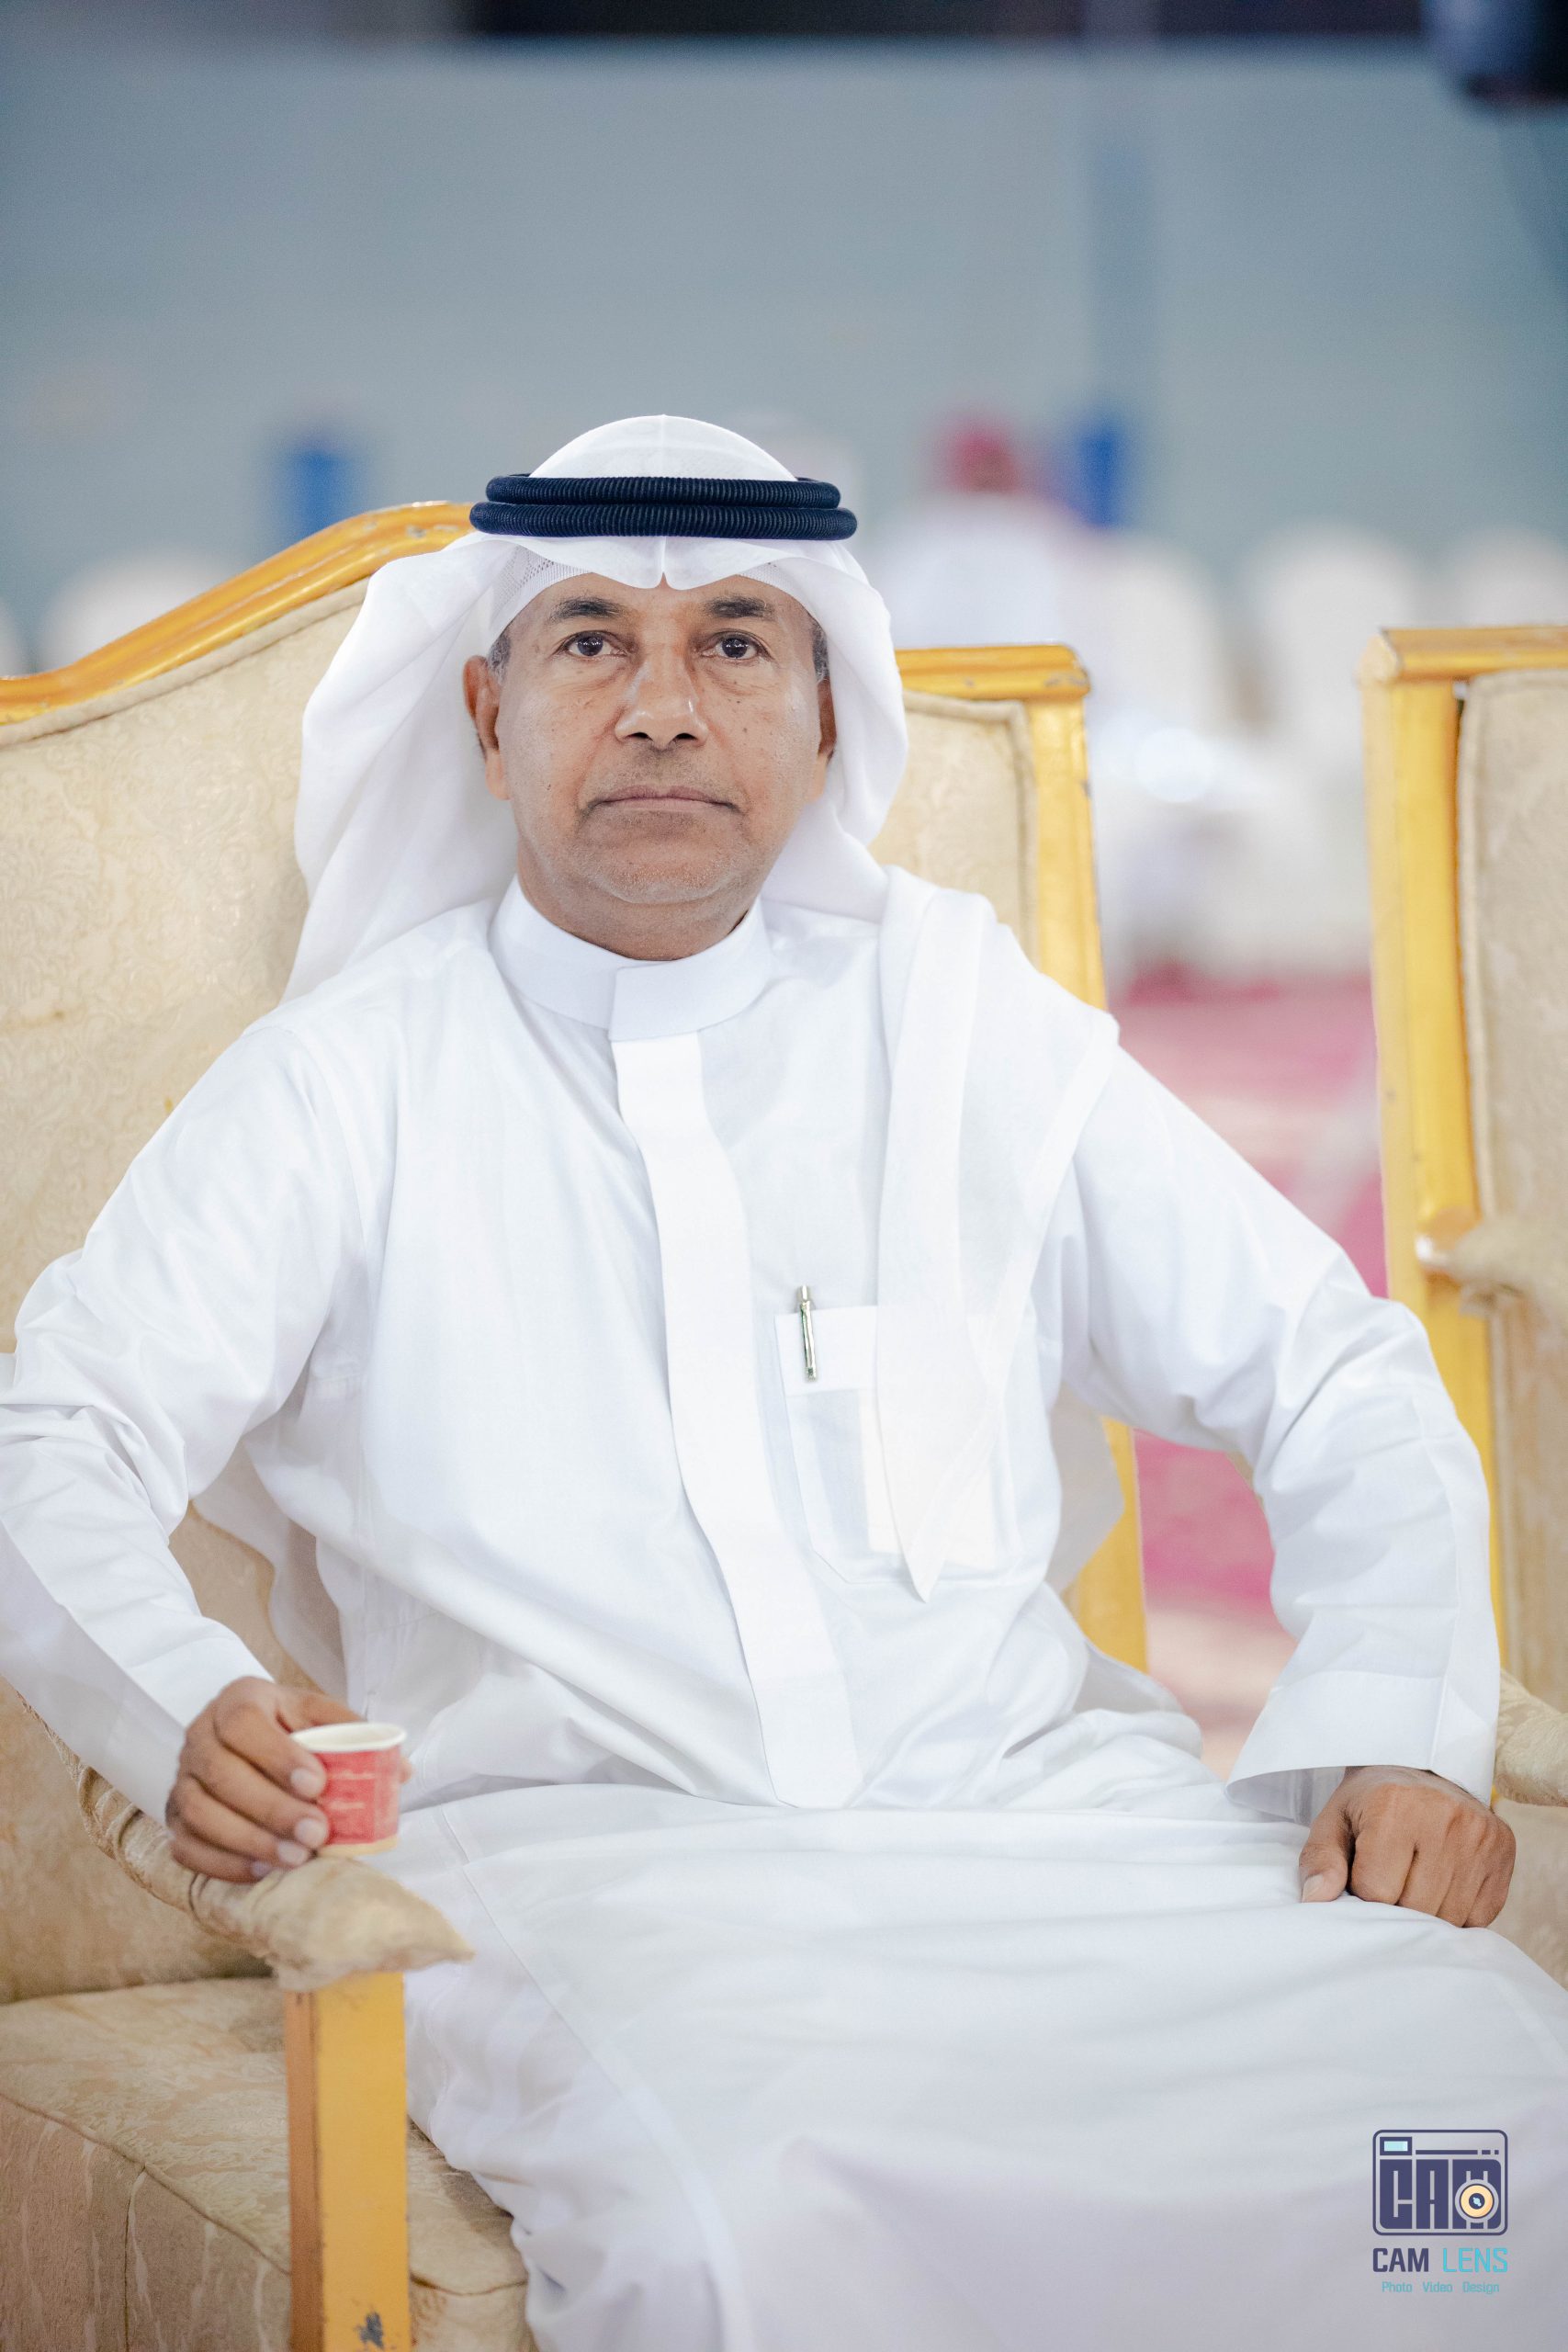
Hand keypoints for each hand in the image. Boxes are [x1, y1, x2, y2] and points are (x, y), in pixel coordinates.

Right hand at [167, 1676, 401, 1884]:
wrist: (246, 1741)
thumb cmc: (290, 1728)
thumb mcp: (320, 1717)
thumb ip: (355, 1737)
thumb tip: (401, 1773)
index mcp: (237, 1700)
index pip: (242, 1722)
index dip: (277, 1756)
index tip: (317, 1785)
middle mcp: (199, 1736)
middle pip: (222, 1773)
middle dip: (272, 1809)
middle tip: (316, 1834)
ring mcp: (182, 1780)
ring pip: (200, 1813)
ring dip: (250, 1841)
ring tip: (296, 1860)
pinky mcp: (175, 1819)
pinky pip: (186, 1847)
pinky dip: (224, 1863)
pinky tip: (263, 1871)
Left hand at [1298, 1763, 1514, 1925]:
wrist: (1422, 1771)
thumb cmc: (1371, 1804)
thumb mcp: (1335, 1822)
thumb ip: (1320, 1861)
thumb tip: (1314, 1901)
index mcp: (1394, 1804)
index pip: (1376, 1891)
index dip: (1363, 1894)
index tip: (1362, 1874)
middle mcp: (1444, 1816)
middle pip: (1416, 1908)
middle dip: (1395, 1907)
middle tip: (1390, 1880)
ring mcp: (1479, 1835)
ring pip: (1449, 1918)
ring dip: (1426, 1914)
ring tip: (1414, 1882)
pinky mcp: (1503, 1851)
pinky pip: (1479, 1916)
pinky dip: (1457, 1913)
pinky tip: (1442, 1884)